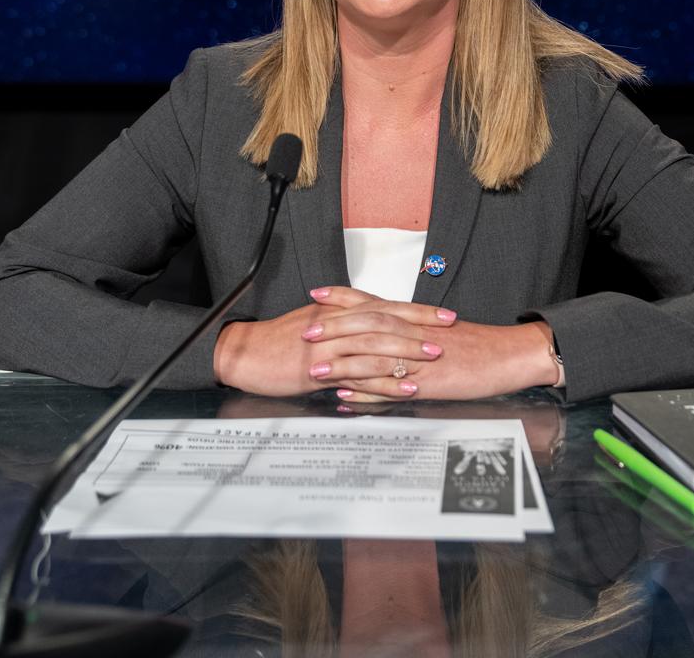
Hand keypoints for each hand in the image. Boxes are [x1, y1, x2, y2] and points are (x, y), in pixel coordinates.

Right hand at [213, 287, 454, 396]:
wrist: (245, 353)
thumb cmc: (278, 342)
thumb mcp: (313, 325)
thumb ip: (342, 323)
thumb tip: (370, 325)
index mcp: (339, 311)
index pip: (386, 305)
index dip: (417, 309)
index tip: (442, 314)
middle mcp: (338, 323)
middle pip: (386, 319)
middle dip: (421, 325)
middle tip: (448, 330)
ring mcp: (330, 345)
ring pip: (376, 343)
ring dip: (407, 350)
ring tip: (434, 357)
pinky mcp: (321, 368)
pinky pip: (359, 374)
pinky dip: (385, 381)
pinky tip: (405, 388)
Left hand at [309, 288, 559, 402]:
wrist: (508, 355)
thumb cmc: (477, 346)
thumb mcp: (440, 333)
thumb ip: (411, 332)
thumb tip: (386, 334)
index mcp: (414, 318)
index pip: (372, 301)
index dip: (342, 297)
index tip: (316, 294)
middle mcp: (413, 332)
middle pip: (366, 325)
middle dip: (332, 328)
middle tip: (305, 331)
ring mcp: (419, 357)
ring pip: (374, 356)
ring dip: (341, 364)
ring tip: (314, 371)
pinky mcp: (428, 382)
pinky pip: (393, 387)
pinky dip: (367, 392)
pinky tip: (347, 398)